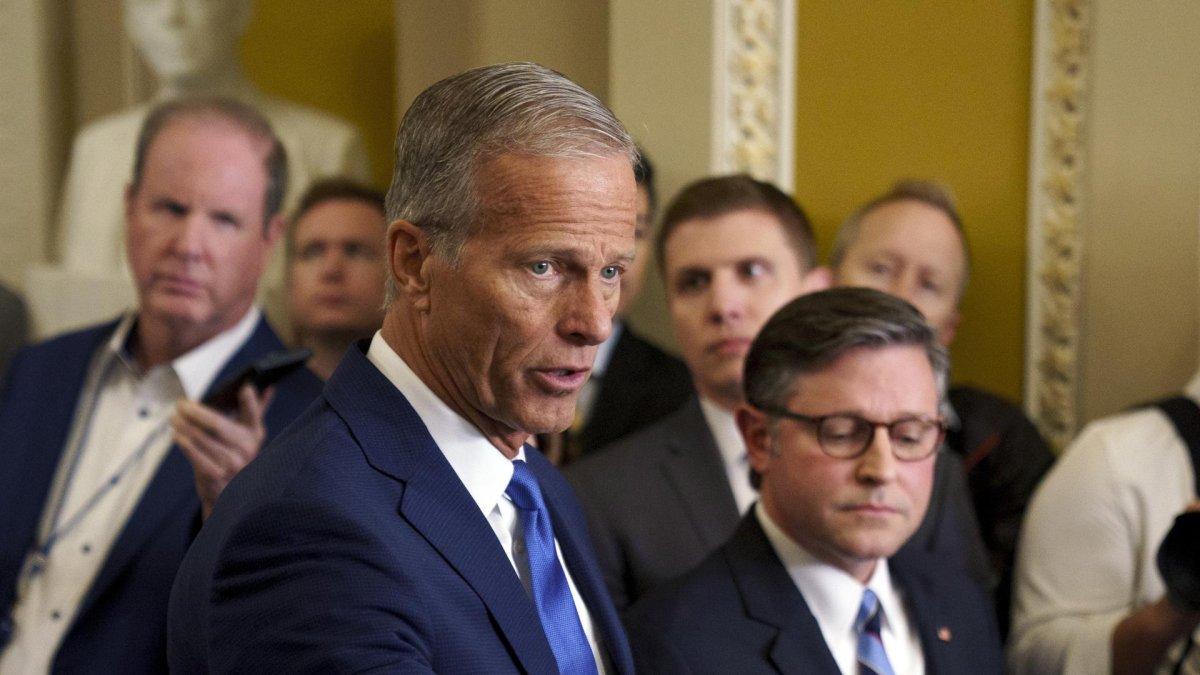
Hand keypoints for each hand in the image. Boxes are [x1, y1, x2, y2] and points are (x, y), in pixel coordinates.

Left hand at [172, 384, 274, 519]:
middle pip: (218, 425)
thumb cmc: (236, 457)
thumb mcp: (249, 435)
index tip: (245, 388)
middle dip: (196, 412)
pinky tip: (177, 435)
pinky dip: (185, 445)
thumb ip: (255, 410)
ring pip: (202, 439)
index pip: (254, 415)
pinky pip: (196, 457)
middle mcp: (246, 449)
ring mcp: (231, 464)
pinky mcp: (215, 476)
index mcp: (254, 435)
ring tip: (174, 418)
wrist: (228, 496)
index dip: (251, 402)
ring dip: (185, 426)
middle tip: (181, 404)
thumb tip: (268, 388)